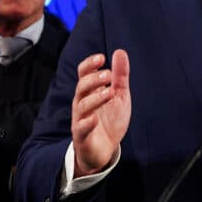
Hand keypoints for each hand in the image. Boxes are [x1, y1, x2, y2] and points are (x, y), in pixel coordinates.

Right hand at [72, 50, 130, 176]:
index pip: (83, 73)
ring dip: (95, 98)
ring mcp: (80, 119)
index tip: (102, 58)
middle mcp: (82, 103)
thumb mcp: (119, 95)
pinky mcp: (82, 136)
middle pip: (81, 87)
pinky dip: (87, 122)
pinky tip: (95, 118)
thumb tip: (120, 51)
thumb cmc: (110, 120)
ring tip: (110, 92)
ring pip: (82, 105)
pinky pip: (81, 128)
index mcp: (89, 91)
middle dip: (94, 79)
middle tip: (108, 75)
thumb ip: (120, 76)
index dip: (90, 64)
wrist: (105, 149)